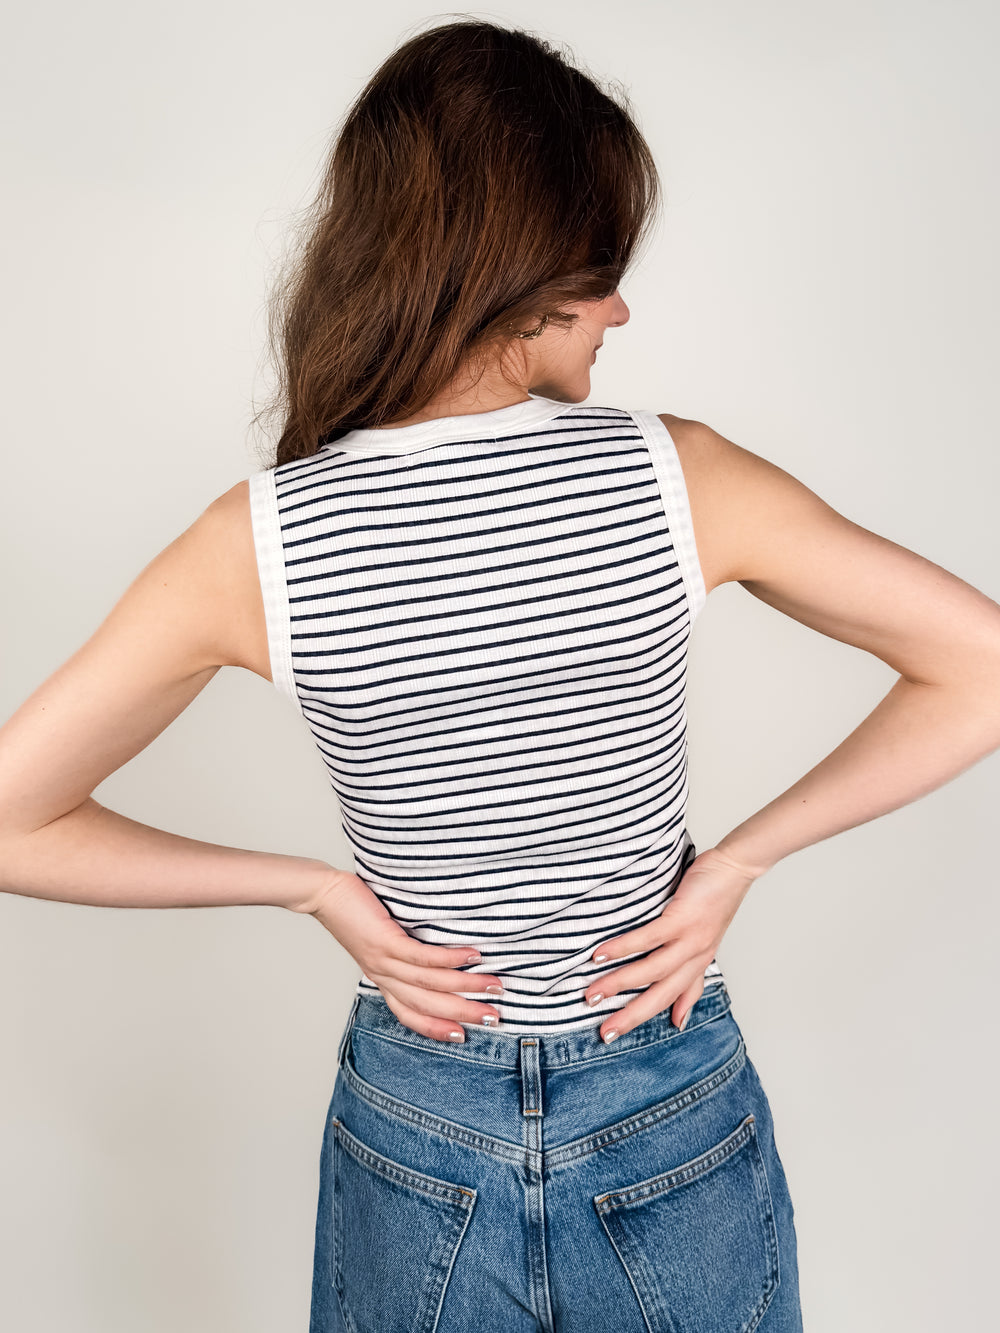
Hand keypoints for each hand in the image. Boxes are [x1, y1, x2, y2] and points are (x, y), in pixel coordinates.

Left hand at [304, 868, 502, 1042]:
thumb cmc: (355, 913)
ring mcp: (383, 961)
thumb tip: (437, 954)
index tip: (465, 1035)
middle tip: (494, 1016)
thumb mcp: (379, 941)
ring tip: (494, 985)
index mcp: (383, 980)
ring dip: (466, 987)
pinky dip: (449, 959)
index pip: (410, 1014)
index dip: (436, 1029)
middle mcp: (384, 976)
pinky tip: (472, 955)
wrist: (323, 894)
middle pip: (427, 1005)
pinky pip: (421, 957)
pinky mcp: (384, 941)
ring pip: (429, 984)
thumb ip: (402, 953)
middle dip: (463, 1013)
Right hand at [582, 847, 760, 1041]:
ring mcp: (689, 940)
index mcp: (695, 966)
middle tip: (603, 1032)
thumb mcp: (703, 947)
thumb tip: (679, 1020)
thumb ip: (690, 982)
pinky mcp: (683, 919)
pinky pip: (650, 938)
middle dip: (630, 1016)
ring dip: (620, 984)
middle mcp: (694, 958)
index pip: (667, 1001)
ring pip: (652, 970)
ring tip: (593, 993)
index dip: (642, 1019)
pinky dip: (624, 948)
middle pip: (660, 995)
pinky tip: (602, 954)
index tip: (615, 1036)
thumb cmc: (713, 903)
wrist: (734, 870)